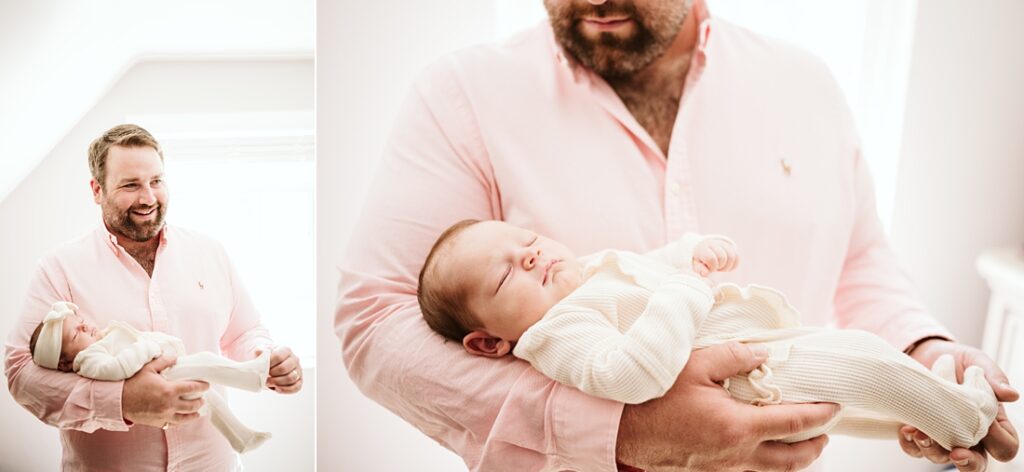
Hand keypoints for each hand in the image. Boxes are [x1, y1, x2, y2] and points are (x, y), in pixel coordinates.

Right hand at [122, 355, 209, 427]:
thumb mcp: (148, 368)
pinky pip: (173, 424)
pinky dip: (180, 421)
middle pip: (192, 405)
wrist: (118, 400)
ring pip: (185, 418)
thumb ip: (164, 361)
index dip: (202, 386)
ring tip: (198, 411)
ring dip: (194, 414)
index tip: (206, 385)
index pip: (193, 388)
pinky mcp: (158, 422)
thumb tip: (176, 358)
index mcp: (169, 390)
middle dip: (200, 401)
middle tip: (202, 398)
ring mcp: (164, 415)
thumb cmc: (132, 383)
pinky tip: (183, 419)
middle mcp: (169, 405)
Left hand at [262, 346, 302, 393]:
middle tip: (265, 377)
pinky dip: (285, 390)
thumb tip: (258, 352)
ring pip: (291, 378)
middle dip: (272, 375)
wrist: (272, 365)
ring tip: (269, 383)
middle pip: (284, 368)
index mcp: (286, 350)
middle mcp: (294, 359)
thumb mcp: (263, 352)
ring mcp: (298, 370)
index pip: (278, 356)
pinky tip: (277, 389)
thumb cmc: (268, 359)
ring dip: (277, 383)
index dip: (269, 364)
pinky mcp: (299, 380)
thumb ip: (260, 352)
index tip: (262, 367)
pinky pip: (296, 387)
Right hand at [616, 342, 838, 470]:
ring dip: (793, 455)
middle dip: (816, 444)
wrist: (622, 430)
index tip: (836, 404)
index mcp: (738, 427)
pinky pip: (749, 469)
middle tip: (826, 428)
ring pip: (773, 469)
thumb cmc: (653, 397)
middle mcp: (737, 454)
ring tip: (800, 437)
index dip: (821, 414)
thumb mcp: (694, 365)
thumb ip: (734, 357)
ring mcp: (723, 467)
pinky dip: (766, 458)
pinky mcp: (709, 471)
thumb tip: (764, 355)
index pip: (795, 423)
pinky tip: (759, 441)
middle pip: (794, 459)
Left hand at [692, 239, 738, 276]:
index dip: (712, 267)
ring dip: (728, 266)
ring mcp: (723, 244)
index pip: (711, 258)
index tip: (709, 268)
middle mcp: (713, 243)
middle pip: (723, 257)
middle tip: (715, 268)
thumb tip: (705, 273)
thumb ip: (699, 269)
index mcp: (703, 248)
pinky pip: (737, 256)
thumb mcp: (695, 264)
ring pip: (732, 256)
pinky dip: (734, 264)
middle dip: (720, 266)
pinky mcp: (730, 246)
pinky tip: (726, 267)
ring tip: (720, 267)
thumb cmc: (698, 260)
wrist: (702, 248)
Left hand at [899, 339, 1019, 470]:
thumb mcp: (978, 362)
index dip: (999, 440)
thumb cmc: (958, 361)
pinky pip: (914, 449)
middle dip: (967, 463)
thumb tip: (1012, 395)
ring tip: (921, 434)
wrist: (924, 352)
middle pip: (976, 464)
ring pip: (941, 458)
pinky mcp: (918, 432)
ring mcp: (942, 437)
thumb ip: (994, 377)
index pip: (1005, 446)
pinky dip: (910, 444)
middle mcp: (969, 436)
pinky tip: (907, 431)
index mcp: (992, 423)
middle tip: (956, 453)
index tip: (987, 426)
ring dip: (932, 450)